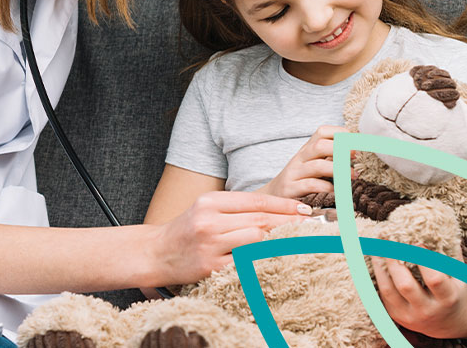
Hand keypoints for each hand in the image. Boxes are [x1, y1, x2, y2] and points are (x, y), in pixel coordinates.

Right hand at [152, 191, 311, 284]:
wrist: (155, 252)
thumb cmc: (187, 229)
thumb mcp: (207, 209)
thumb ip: (236, 209)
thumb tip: (276, 211)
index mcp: (210, 202)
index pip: (255, 201)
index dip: (283, 204)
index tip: (304, 209)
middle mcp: (209, 221)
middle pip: (259, 220)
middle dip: (288, 222)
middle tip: (310, 224)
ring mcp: (209, 244)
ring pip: (255, 240)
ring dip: (280, 240)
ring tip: (299, 240)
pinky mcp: (210, 266)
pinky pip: (244, 262)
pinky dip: (263, 259)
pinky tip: (277, 258)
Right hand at [257, 125, 354, 198]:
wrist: (274, 196)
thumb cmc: (300, 180)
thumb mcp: (314, 165)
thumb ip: (331, 157)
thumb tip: (357, 151)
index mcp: (308, 149)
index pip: (322, 132)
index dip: (340, 133)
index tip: (356, 142)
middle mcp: (300, 158)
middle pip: (319, 145)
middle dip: (340, 149)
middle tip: (356, 156)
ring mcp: (294, 173)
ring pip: (317, 166)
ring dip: (338, 170)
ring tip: (353, 176)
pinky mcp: (291, 189)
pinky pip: (310, 185)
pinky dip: (326, 187)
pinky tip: (335, 191)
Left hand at [371, 249, 466, 338]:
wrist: (451, 325)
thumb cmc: (455, 294)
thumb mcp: (460, 277)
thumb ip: (451, 255)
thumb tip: (440, 227)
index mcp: (447, 299)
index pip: (434, 279)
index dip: (424, 259)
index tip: (415, 241)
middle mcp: (428, 310)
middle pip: (406, 286)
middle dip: (394, 261)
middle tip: (388, 241)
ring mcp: (410, 316)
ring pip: (388, 291)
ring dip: (379, 267)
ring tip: (376, 248)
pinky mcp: (397, 317)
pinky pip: (381, 296)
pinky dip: (377, 277)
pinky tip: (374, 261)